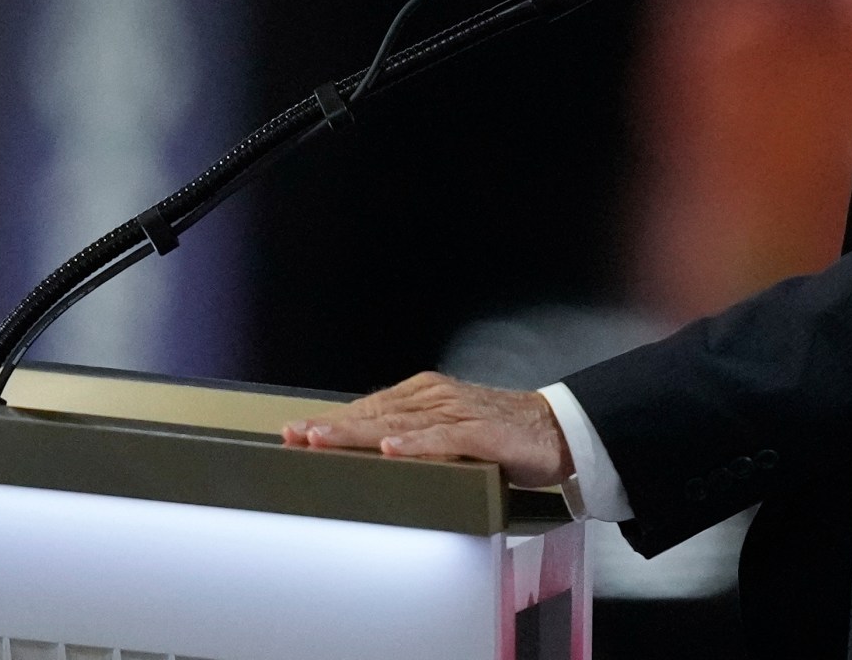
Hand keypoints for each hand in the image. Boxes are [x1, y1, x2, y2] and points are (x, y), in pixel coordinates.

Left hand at [282, 371, 573, 488]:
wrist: (558, 430)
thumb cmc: (500, 434)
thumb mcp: (448, 432)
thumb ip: (414, 439)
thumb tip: (372, 455)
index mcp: (424, 395)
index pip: (369, 408)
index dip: (331, 421)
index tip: (294, 433)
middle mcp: (436, 398)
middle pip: (374, 413)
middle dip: (331, 426)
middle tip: (293, 436)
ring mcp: (457, 413)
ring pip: (398, 423)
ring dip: (357, 432)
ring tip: (322, 440)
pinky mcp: (481, 432)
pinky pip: (442, 438)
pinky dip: (415, 443)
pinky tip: (390, 449)